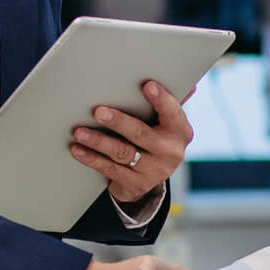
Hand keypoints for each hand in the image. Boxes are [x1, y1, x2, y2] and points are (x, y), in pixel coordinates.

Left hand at [69, 80, 192, 204]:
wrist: (150, 176)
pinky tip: (78, 149)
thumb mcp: (166, 122)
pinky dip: (91, 158)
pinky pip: (110, 169)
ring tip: (79, 132)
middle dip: (119, 122)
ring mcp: (154, 171)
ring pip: (122, 153)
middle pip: (141, 134)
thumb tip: (191, 85)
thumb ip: (169, 104)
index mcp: (180, 131)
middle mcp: (171, 152)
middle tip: (98, 111)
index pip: (172, 112)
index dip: (161, 99)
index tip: (147, 85)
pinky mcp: (136, 184)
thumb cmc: (156, 137)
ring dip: (98, 141)